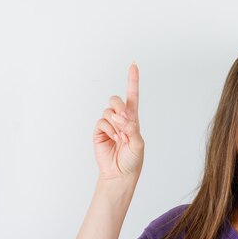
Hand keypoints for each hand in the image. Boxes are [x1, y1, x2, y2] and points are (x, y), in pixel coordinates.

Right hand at [93, 62, 144, 180]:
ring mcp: (109, 125)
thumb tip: (122, 117)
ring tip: (121, 138)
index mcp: (133, 119)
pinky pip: (101, 122)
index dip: (132, 80)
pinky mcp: (99, 132)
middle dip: (119, 107)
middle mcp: (120, 119)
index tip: (133, 64)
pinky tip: (114, 139)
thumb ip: (132, 128)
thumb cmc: (133, 160)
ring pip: (108, 111)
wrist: (120, 174)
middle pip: (116, 100)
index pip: (132, 96)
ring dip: (116, 123)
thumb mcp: (138, 143)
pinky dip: (108, 130)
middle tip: (125, 122)